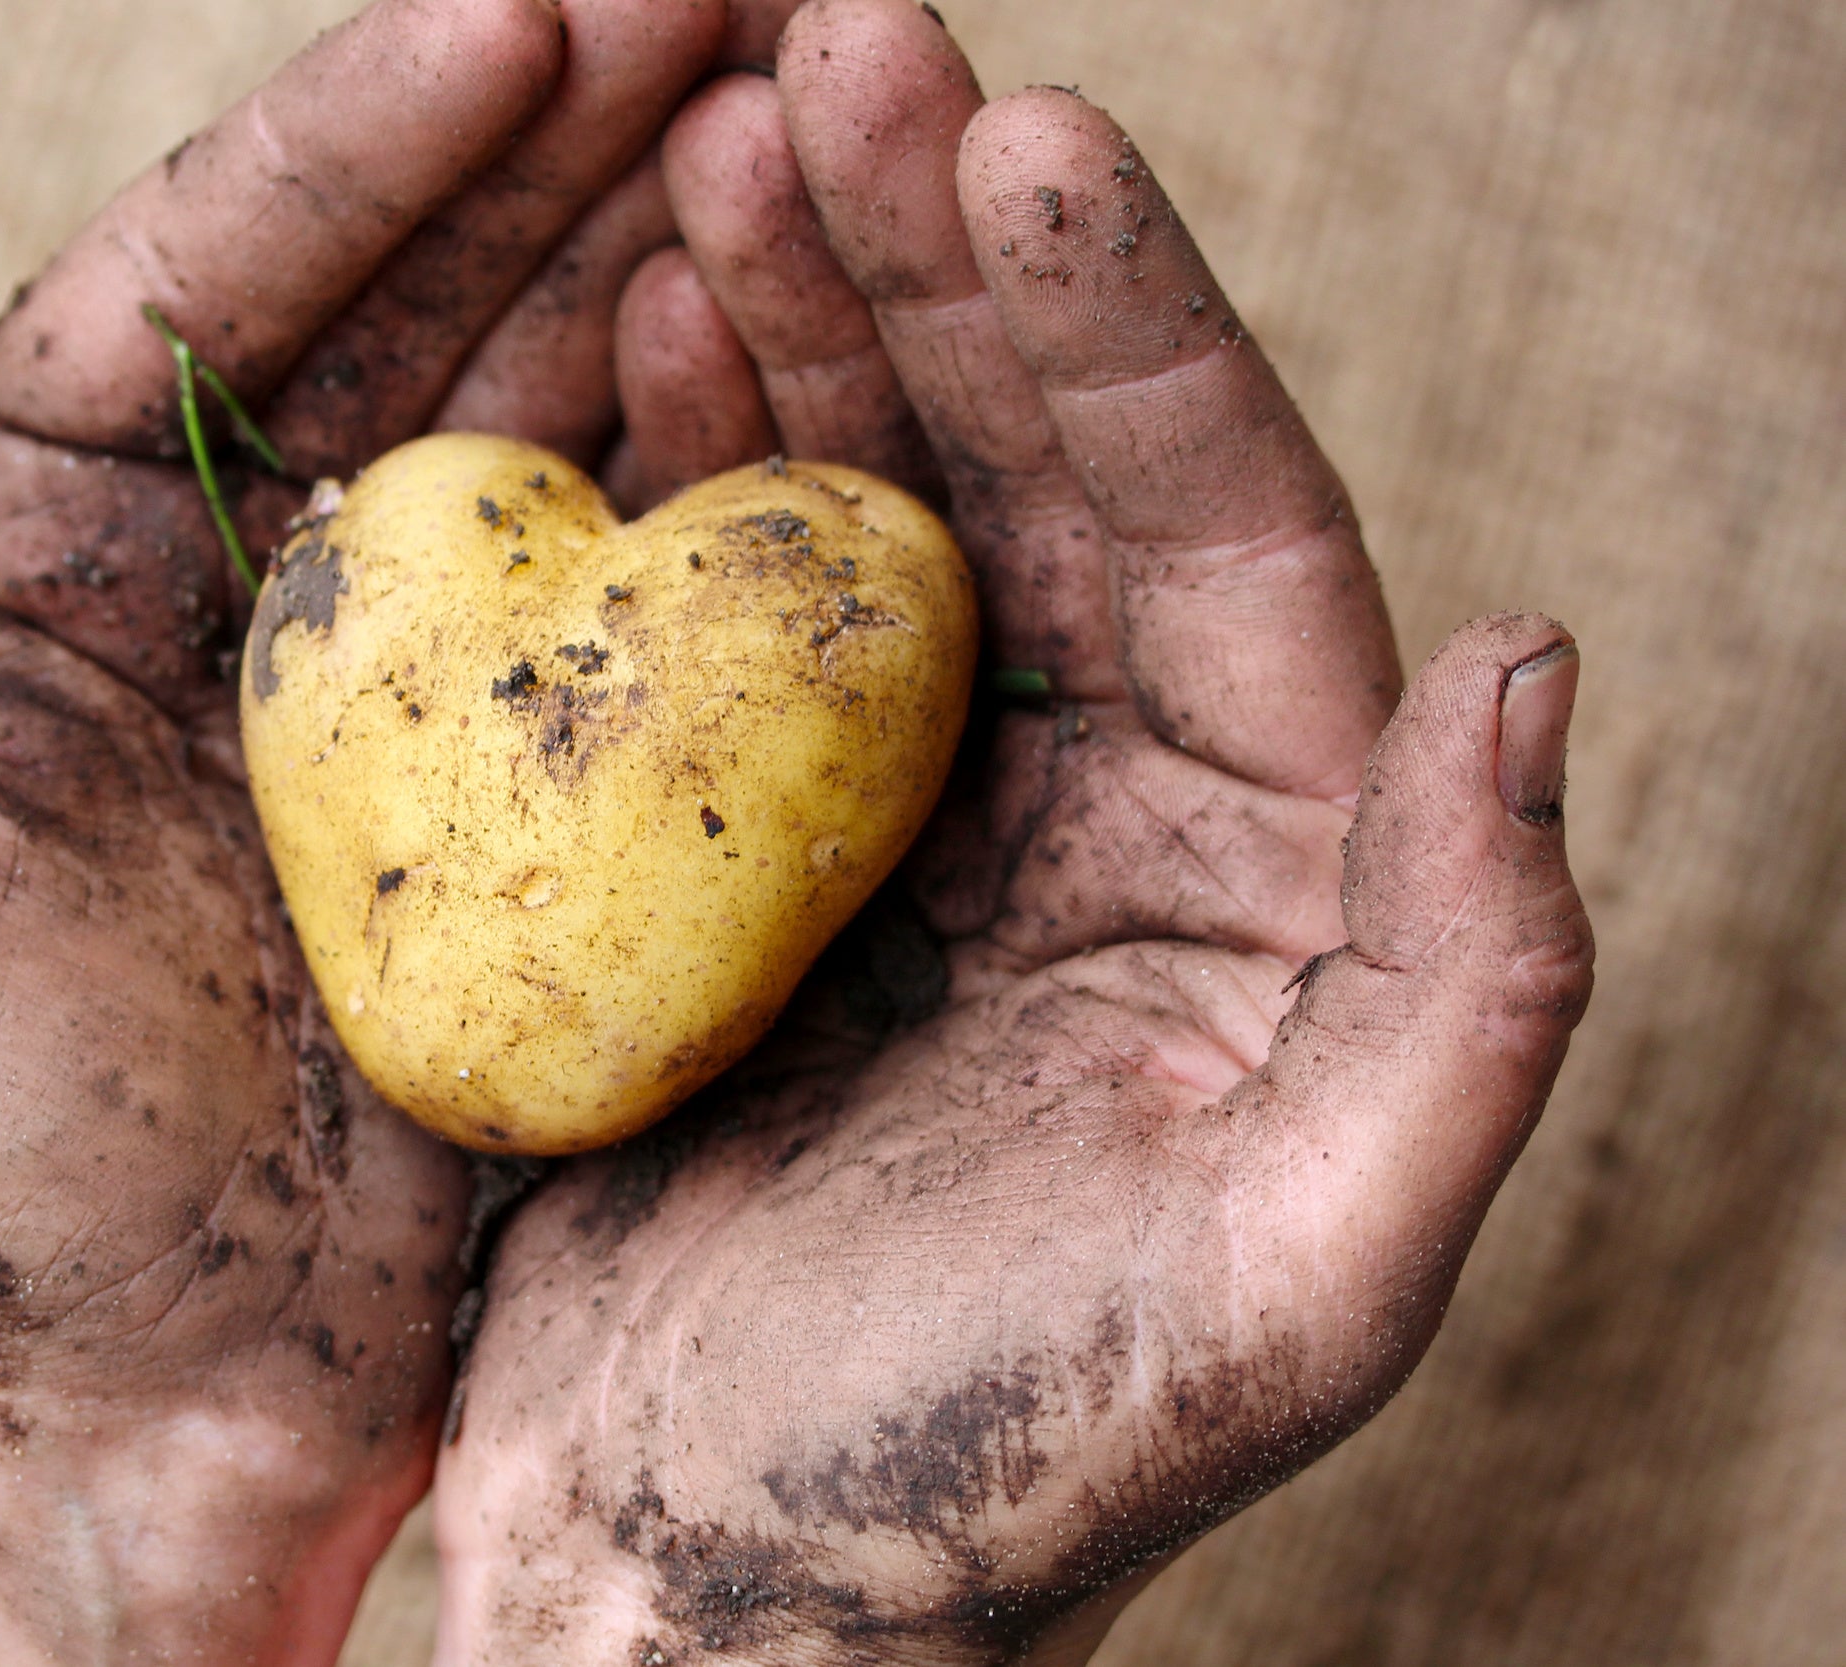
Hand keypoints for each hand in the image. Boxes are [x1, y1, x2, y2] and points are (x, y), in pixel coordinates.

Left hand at [0, 1, 762, 1659]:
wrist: (106, 1406)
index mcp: (41, 541)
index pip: (214, 272)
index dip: (366, 131)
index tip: (528, 11)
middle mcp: (242, 586)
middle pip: (422, 300)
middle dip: (575, 132)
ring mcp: (412, 698)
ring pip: (555, 420)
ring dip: (678, 258)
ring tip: (810, 108)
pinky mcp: (539, 819)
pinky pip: (647, 615)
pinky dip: (732, 477)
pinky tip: (813, 353)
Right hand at [434, 3, 1594, 1661]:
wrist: (713, 1590)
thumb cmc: (998, 1471)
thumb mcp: (1300, 1276)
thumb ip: (1473, 990)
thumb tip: (1523, 655)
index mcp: (1265, 871)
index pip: (1225, 534)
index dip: (1129, 325)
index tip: (1018, 130)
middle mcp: (1104, 808)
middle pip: (1042, 466)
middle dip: (942, 248)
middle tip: (832, 46)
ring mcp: (908, 814)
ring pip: (873, 498)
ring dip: (804, 311)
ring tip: (716, 139)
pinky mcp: (738, 848)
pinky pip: (721, 610)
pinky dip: (681, 458)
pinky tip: (634, 328)